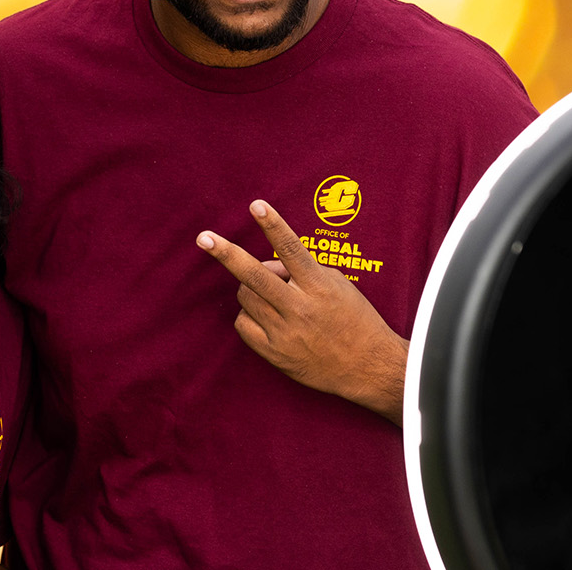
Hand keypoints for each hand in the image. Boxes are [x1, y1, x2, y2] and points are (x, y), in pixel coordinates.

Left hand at [198, 199, 408, 425]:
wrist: (368, 368)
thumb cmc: (354, 319)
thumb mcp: (337, 285)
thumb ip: (303, 270)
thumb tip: (269, 264)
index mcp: (319, 286)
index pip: (292, 249)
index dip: (273, 225)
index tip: (256, 204)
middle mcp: (300, 308)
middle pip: (255, 275)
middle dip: (226, 254)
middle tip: (203, 238)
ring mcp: (285, 333)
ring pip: (245, 297)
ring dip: (251, 289)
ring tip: (274, 296)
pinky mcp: (275, 354)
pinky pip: (243, 324)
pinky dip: (250, 315)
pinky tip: (268, 317)